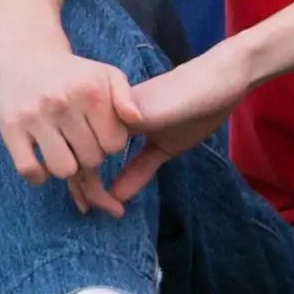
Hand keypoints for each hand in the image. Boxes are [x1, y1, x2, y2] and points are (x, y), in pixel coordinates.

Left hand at [0, 38, 236, 215]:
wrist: (217, 83)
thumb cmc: (194, 112)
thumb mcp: (163, 149)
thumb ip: (138, 170)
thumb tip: (116, 198)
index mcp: (113, 119)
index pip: (85, 151)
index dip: (83, 181)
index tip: (89, 207)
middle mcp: (104, 113)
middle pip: (77, 152)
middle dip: (84, 189)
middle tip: (94, 210)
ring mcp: (109, 112)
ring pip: (82, 152)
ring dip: (89, 187)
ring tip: (104, 206)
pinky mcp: (121, 114)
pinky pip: (96, 148)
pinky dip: (97, 176)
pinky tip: (107, 193)